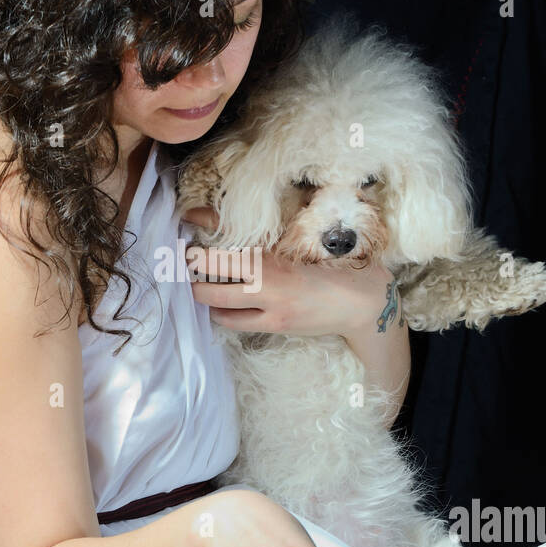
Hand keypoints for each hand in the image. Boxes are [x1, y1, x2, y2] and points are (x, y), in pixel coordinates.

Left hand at [182, 206, 395, 337]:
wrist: (360, 302)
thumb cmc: (333, 264)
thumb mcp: (299, 240)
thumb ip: (266, 233)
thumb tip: (229, 220)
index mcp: (275, 254)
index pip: (224, 244)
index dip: (199, 237)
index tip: (185, 228)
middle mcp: (269, 282)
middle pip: (210, 280)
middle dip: (193, 273)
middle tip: (188, 264)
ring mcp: (271, 308)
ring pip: (217, 306)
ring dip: (205, 296)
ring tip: (204, 284)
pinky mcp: (275, 326)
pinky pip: (235, 322)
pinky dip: (223, 313)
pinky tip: (224, 304)